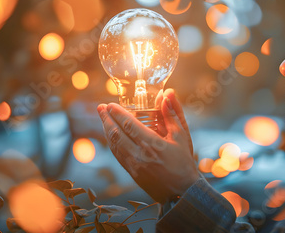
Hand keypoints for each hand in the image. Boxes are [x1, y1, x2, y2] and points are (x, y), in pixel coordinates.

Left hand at [97, 89, 198, 203]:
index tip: (110, 104)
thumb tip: (167, 94)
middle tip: (100, 107)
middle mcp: (140, 154)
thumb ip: (171, 114)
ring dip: (106, 130)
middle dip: (106, 119)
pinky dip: (112, 143)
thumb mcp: (181, 136)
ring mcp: (134, 165)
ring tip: (103, 118)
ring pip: (114, 145)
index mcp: (152, 144)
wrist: (182, 191)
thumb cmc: (184, 162)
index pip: (129, 124)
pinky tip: (111, 135)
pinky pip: (117, 155)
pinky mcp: (132, 173)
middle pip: (116, 133)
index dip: (118, 113)